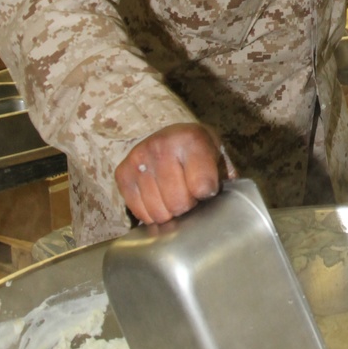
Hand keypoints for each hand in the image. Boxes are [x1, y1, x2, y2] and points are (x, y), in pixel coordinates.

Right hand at [115, 122, 235, 224]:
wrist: (171, 136)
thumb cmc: (199, 152)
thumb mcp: (218, 157)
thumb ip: (223, 180)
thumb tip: (225, 208)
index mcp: (192, 139)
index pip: (202, 186)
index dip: (207, 196)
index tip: (208, 191)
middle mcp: (162, 146)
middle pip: (178, 203)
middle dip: (187, 206)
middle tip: (189, 196)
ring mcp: (139, 159)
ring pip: (158, 211)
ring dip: (168, 212)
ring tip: (174, 197)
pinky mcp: (123, 172)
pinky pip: (138, 210)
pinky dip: (150, 212)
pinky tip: (158, 199)